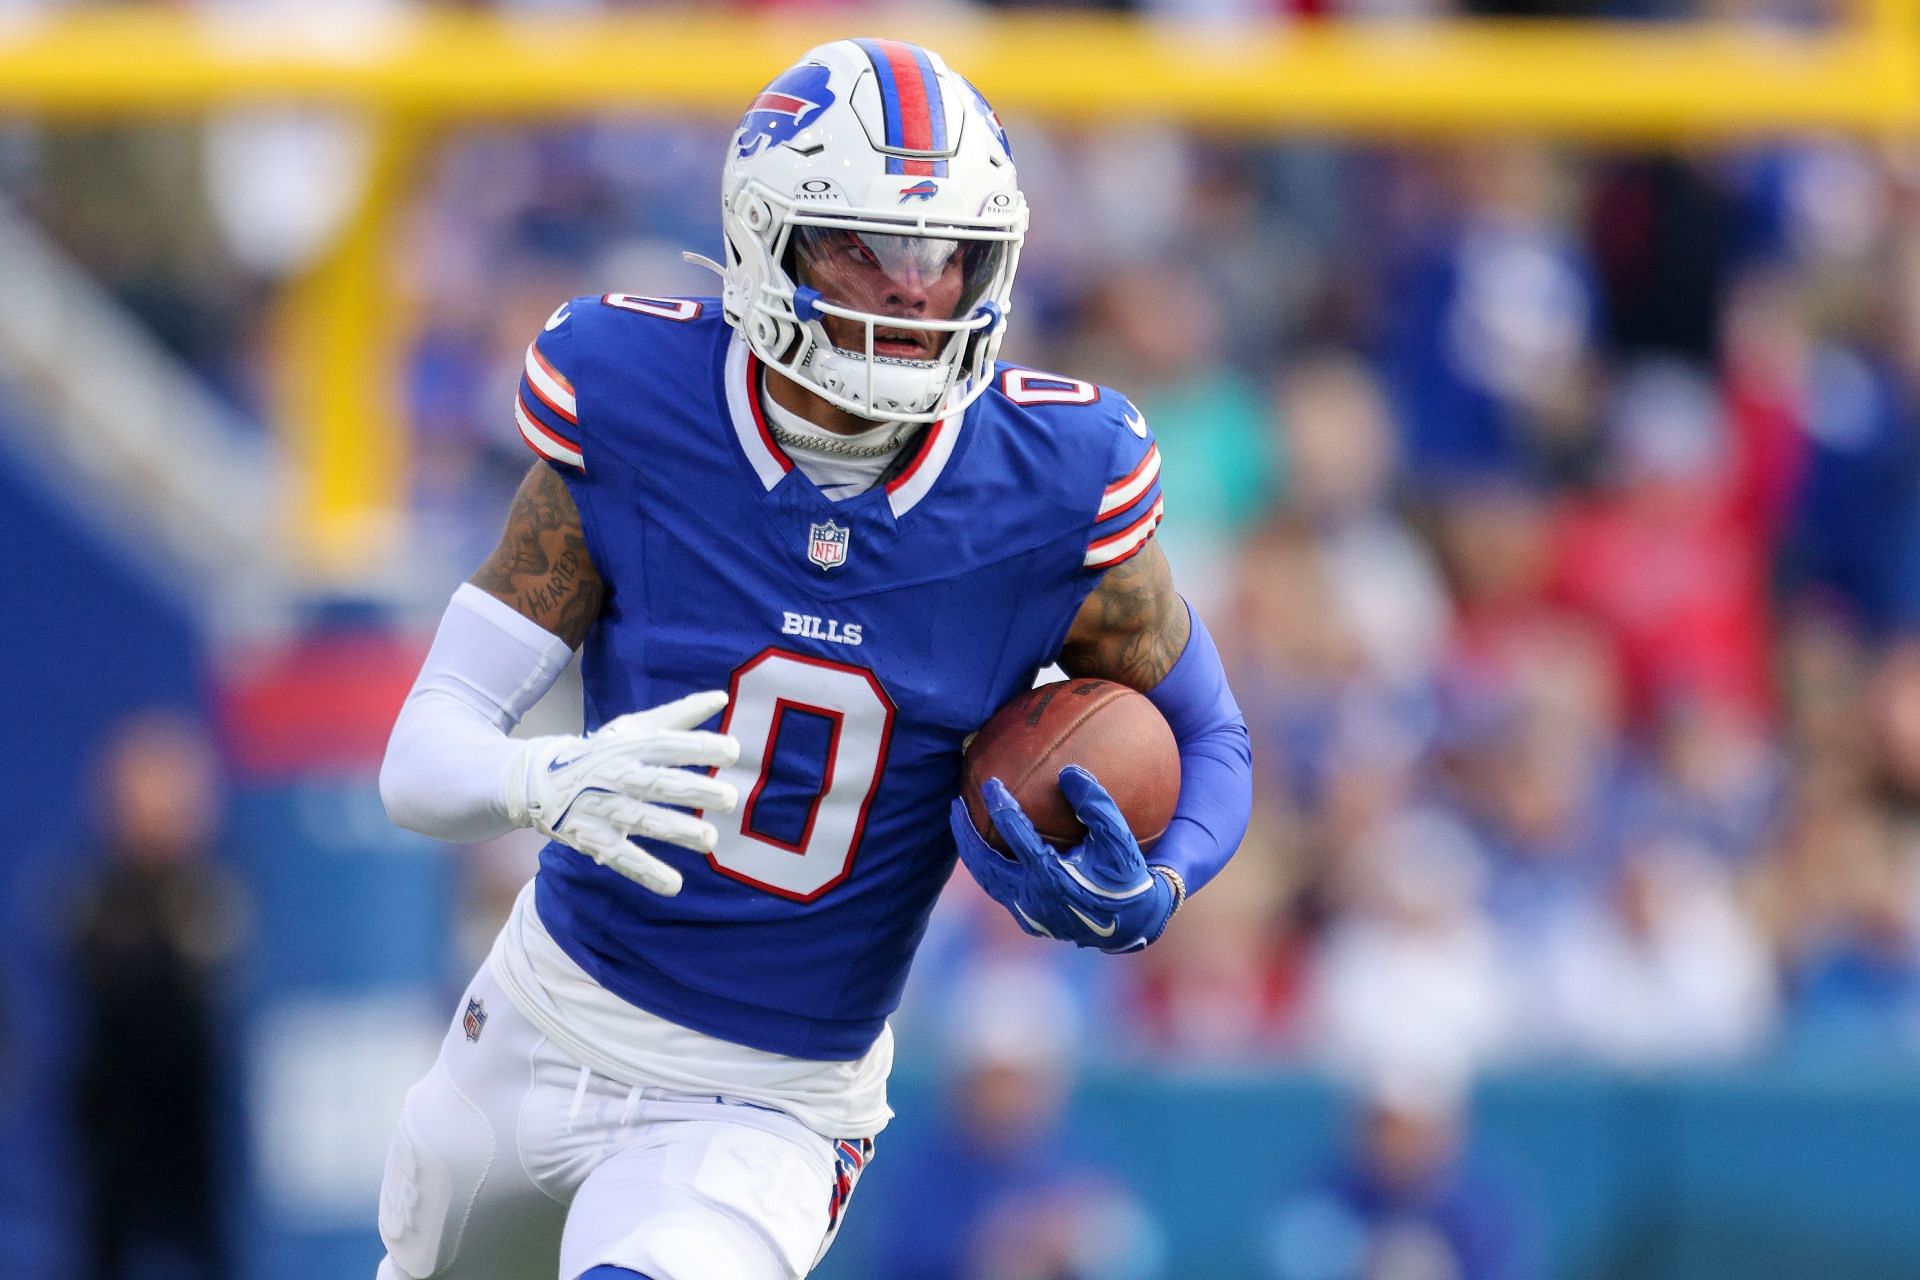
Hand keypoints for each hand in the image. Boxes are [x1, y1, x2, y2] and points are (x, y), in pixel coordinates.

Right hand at [507, 690, 739, 895]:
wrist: (537, 779)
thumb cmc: (601, 751)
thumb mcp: (633, 728)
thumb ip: (678, 716)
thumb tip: (720, 698)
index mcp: (630, 745)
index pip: (669, 744)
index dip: (701, 747)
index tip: (733, 752)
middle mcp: (616, 775)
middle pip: (658, 783)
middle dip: (694, 790)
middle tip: (729, 798)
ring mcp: (602, 808)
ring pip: (643, 820)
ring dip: (676, 830)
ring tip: (710, 839)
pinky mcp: (592, 838)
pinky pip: (621, 857)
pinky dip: (646, 871)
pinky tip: (674, 885)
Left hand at [949, 766, 1176, 951]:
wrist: (1131, 925)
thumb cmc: (1126, 877)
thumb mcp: (1120, 841)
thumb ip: (1097, 806)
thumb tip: (1069, 772)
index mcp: (1052, 876)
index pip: (1016, 835)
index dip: (1001, 806)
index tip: (990, 783)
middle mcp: (1032, 897)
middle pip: (984, 863)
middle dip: (965, 833)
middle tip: (955, 803)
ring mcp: (1026, 912)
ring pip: (986, 880)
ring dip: (971, 851)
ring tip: (961, 825)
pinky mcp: (1027, 920)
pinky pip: (999, 890)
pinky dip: (987, 867)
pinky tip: (986, 848)